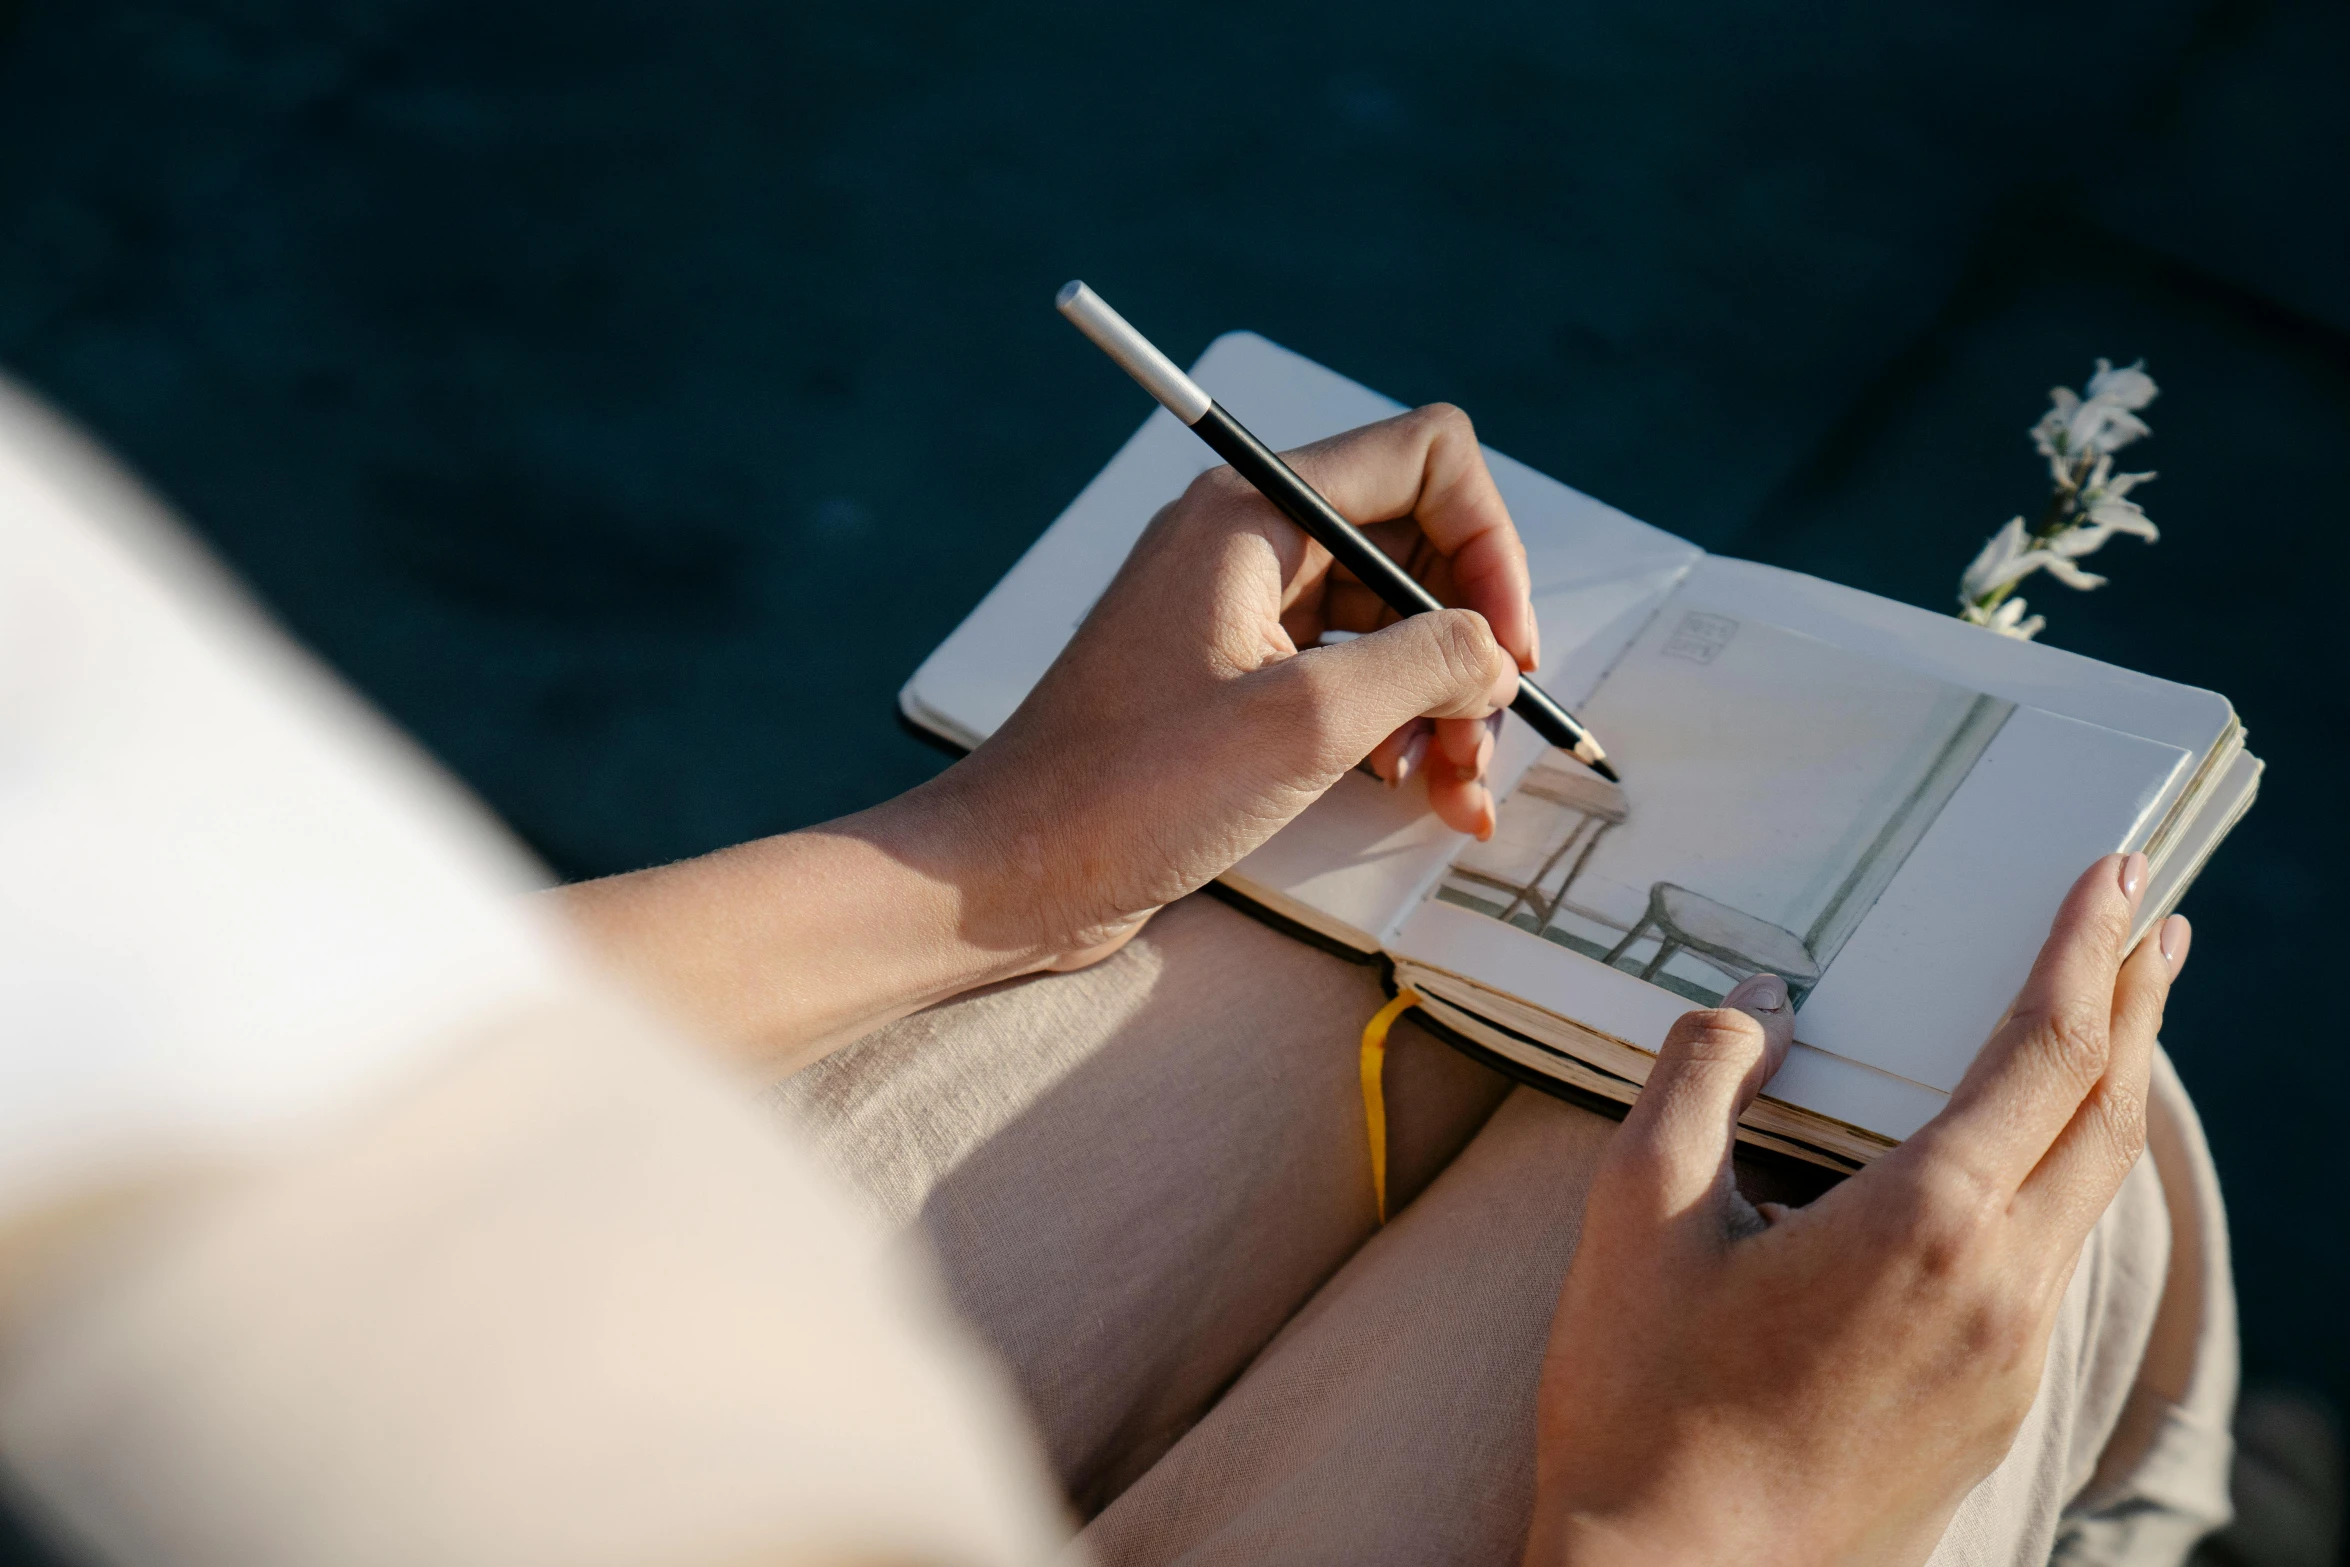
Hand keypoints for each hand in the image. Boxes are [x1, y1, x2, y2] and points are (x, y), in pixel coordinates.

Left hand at [559, 406, 1534, 1069]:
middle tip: (1487, 738)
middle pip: (1415, 549)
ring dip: (1442, 701)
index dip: (1489, 543)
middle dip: (1469, 643)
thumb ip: (1427, 662)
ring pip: (1388, 623)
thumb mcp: (1307, 721)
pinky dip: (1394, 728)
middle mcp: (1247, 545)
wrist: (1012, 873)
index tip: (1503, 645)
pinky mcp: (1230, 683)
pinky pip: (1345, 677)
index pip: (1424, 459)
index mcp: (1253, 514)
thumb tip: (1493, 652)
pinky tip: (1417, 793)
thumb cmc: (1132, 790)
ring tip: (1458, 793)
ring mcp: (1237, 614)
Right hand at [1525, 854, 2191, 1566]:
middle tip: (2155, 923)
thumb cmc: (1641, 1404)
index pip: (2045, 1051)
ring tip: (2107, 1021)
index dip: (2087, 950)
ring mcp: (2007, 1360)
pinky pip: (2051, 1260)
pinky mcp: (1991, 1411)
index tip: (2116, 875)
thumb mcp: (1633, 1215)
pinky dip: (2062, 1175)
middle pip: (2107, 1117)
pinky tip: (2021, 1164)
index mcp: (1923, 1226)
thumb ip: (1699, 1077)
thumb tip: (1755, 1004)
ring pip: (2089, 1194)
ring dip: (2107, 1092)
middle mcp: (1999, 1291)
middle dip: (2138, 1004)